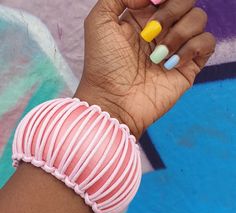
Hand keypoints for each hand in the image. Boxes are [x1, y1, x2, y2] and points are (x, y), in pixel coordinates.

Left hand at [76, 0, 215, 138]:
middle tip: (150, 34)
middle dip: (170, 12)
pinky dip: (192, 48)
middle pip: (186, 2)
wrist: (114, 101)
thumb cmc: (103, 65)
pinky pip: (207, 43)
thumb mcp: (99, 21)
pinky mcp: (187, 66)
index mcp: (142, 17)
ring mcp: (175, 48)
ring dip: (178, 34)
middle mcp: (161, 30)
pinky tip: (171, 63)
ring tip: (157, 56)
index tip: (151, 6)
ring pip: (198, 19)